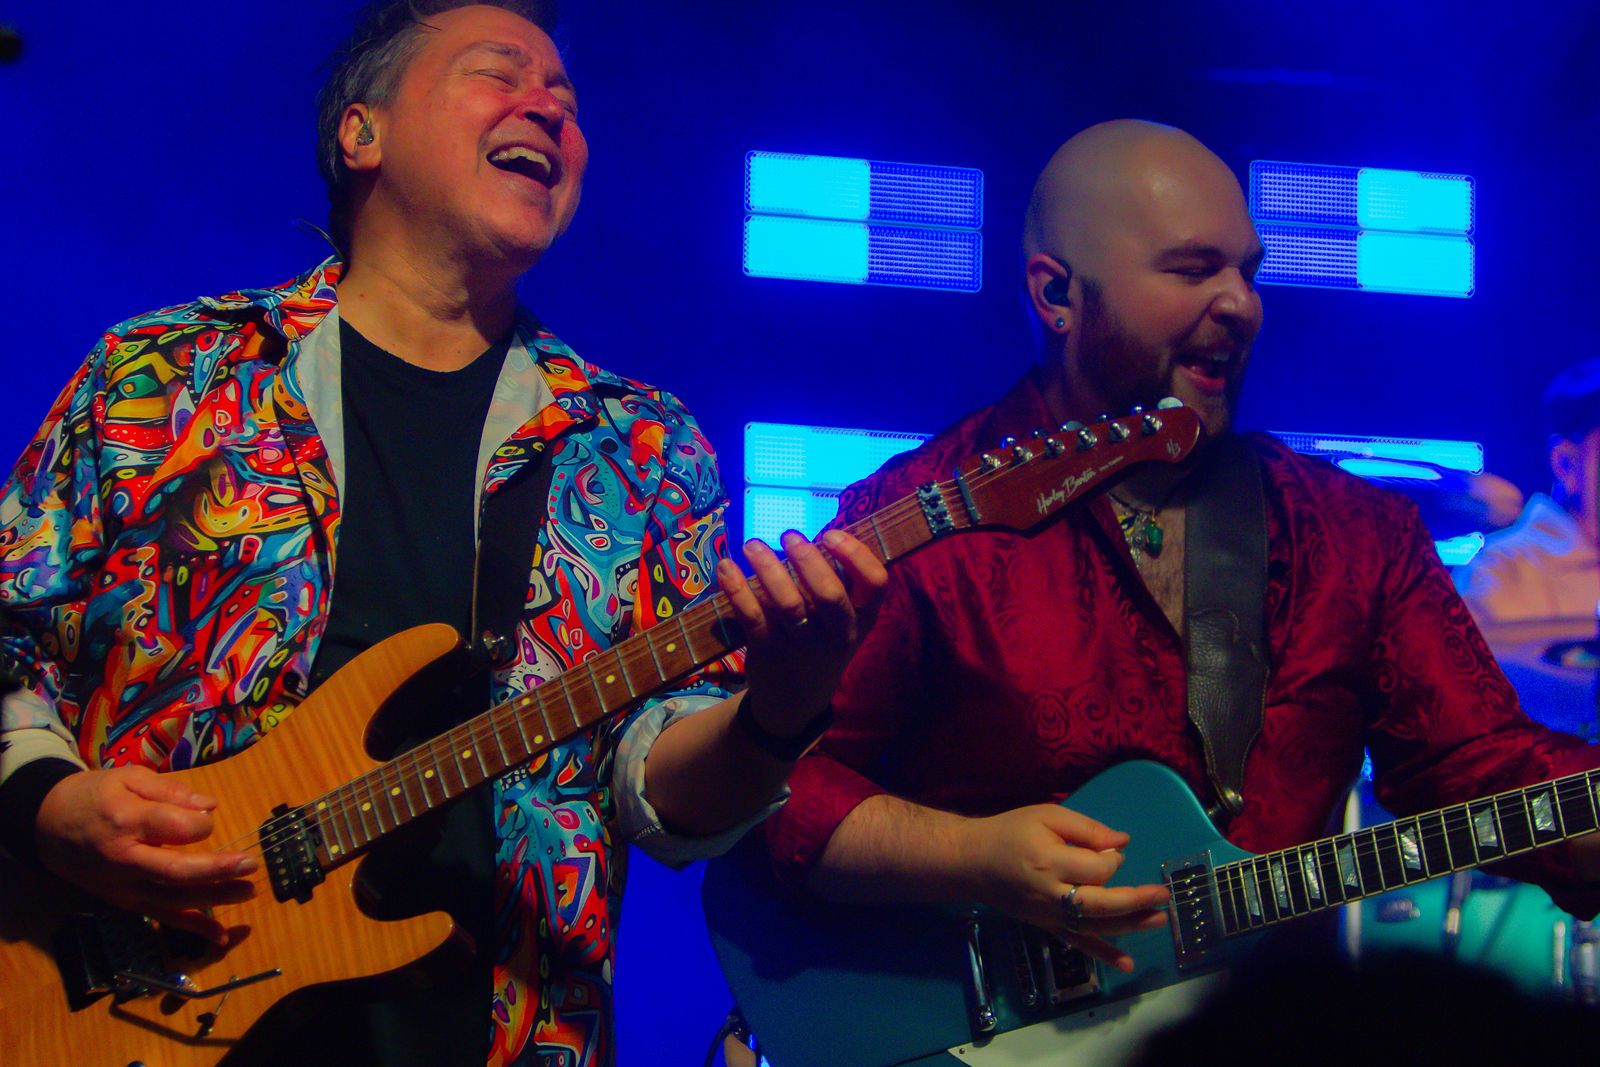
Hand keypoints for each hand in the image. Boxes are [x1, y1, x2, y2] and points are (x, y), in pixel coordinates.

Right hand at [35, 766, 258, 943]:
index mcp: (125, 822)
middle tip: (250, 864)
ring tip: (248, 891)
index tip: (209, 818)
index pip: (175, 828)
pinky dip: (191, 928)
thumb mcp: (128, 777)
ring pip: (173, 899)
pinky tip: (220, 936)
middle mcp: (124, 860)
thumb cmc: (93, 796)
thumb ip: (170, 791)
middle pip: (175, 872)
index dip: (200, 825)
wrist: (45, 824)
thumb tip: (210, 806)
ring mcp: (122, 886)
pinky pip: (160, 917)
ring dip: (214, 899)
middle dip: (217, 870)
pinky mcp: (124, 901)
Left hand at [716, 528, 887, 739]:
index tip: (830, 535)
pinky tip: (725, 567)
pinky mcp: (768, 651)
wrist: (795, 701)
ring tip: (751, 545)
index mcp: (862, 618)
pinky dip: (737, 589)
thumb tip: (811, 534)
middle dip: (807, 560)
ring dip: (767, 569)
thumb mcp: (843, 621)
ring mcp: (802, 645)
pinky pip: (752, 617)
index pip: (876, 583)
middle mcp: (838, 633)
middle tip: (788, 536)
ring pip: (788, 604)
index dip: (856, 555)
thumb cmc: (821, 643)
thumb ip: (836, 584)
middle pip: (829, 594)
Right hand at [963, 803, 1168, 972]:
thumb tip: (1122, 843)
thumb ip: (1086, 829)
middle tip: (1164, 894)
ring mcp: (1049, 915)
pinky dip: (1103, 954)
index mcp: (1050, 861)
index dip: (1111, 859)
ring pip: (1096, 925)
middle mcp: (1051, 894)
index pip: (1096, 867)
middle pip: (1101, 903)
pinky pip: (1077, 943)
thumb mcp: (1046, 816)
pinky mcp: (1047, 926)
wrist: (972, 861)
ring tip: (1159, 919)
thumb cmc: (1010, 832)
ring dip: (1130, 925)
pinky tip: (1127, 964)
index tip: (1108, 849)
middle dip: (1136, 899)